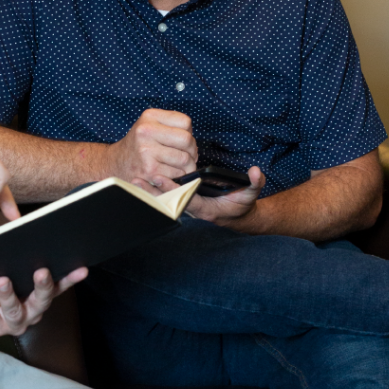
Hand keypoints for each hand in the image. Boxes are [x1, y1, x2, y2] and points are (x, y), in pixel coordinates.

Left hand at [0, 266, 88, 336]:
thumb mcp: (7, 270)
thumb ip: (18, 259)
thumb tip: (24, 233)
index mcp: (37, 297)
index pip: (57, 287)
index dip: (70, 279)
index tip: (81, 268)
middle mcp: (28, 313)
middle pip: (40, 302)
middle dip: (42, 287)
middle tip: (41, 272)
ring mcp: (10, 323)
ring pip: (13, 311)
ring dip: (8, 295)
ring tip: (2, 280)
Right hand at [107, 109, 197, 183]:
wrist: (115, 163)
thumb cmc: (137, 145)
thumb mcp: (149, 125)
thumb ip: (170, 125)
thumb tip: (193, 139)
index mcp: (149, 116)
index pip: (185, 121)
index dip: (188, 132)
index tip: (181, 141)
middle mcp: (146, 131)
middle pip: (187, 140)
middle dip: (191, 151)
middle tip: (185, 155)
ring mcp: (147, 151)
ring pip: (185, 159)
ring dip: (187, 166)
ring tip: (178, 166)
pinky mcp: (150, 170)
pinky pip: (177, 173)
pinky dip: (177, 176)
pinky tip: (169, 173)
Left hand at [135, 166, 264, 226]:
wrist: (234, 215)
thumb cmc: (240, 204)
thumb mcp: (250, 195)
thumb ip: (255, 184)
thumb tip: (256, 172)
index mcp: (206, 208)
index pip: (185, 198)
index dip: (172, 189)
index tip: (160, 178)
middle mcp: (192, 208)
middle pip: (169, 201)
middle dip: (153, 191)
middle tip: (138, 180)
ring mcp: (185, 205)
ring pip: (164, 200)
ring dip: (149, 191)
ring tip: (133, 180)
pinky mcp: (182, 201)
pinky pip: (164, 197)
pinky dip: (153, 190)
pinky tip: (141, 181)